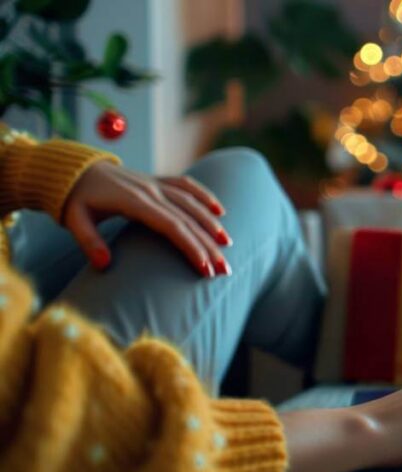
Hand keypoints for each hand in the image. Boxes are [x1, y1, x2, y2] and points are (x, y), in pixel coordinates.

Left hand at [64, 160, 230, 276]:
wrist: (73, 170)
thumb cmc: (75, 199)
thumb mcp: (75, 220)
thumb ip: (88, 242)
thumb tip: (104, 265)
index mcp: (135, 202)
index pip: (171, 226)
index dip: (191, 246)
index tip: (205, 268)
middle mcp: (151, 190)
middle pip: (188, 219)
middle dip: (209, 245)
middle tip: (224, 269)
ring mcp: (156, 184)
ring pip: (192, 203)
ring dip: (212, 224)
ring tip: (227, 245)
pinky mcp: (157, 181)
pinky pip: (186, 185)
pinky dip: (204, 196)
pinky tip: (220, 210)